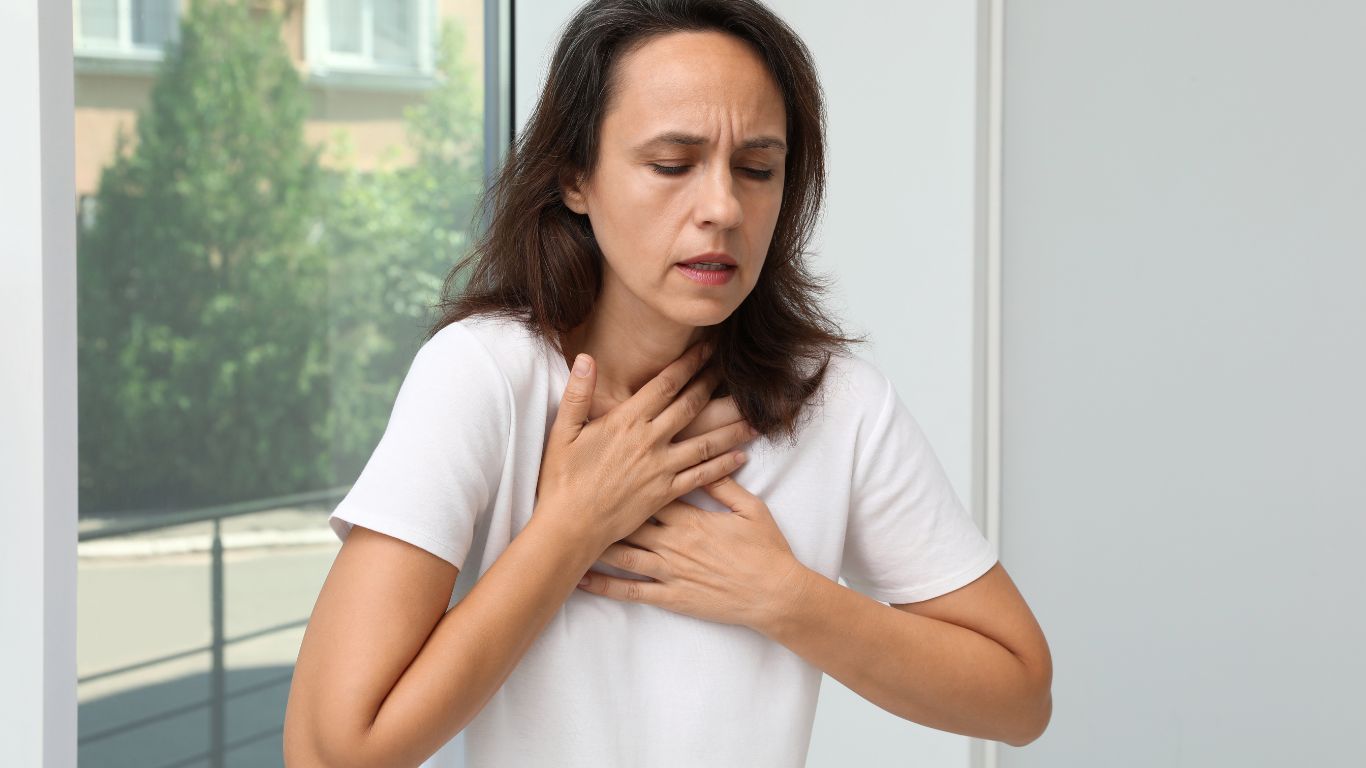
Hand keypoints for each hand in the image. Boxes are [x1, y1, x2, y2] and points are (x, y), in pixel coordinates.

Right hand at [533, 341, 760, 550]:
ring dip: (731, 428)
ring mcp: (661, 468)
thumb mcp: (563, 432)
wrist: (570, 526)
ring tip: (754, 416)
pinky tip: (741, 457)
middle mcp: (649, 441)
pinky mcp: (666, 494)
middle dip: (713, 385)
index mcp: (626, 421)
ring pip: (705, 442)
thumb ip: (578, 394)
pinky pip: (702, 477)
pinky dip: (724, 466)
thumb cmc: (562, 479)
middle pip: (691, 406)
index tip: (708, 349)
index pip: (665, 384)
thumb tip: (586, 358)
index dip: (689, 364)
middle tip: (734, 370)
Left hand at [575, 473, 809, 632]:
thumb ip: (724, 485)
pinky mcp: (670, 596)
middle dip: (601, 507)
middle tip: (573, 495)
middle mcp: (673, 541)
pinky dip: (604, 585)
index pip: (649, 490)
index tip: (604, 463)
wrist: (775, 594)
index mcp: (691, 517)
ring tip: (566, 533)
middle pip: (627, 519)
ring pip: (622, 553)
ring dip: (593, 543)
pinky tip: (582, 580)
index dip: (626, 477)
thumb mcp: (750, 509)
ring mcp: (669, 571)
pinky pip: (631, 591)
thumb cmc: (766, 550)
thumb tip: (708, 458)